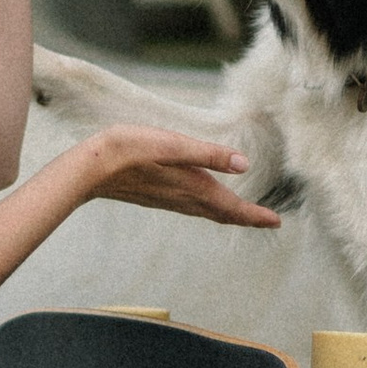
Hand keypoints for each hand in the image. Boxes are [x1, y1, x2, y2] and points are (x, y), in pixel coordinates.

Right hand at [81, 125, 281, 229]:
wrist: (90, 168)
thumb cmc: (129, 150)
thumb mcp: (173, 144)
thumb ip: (208, 155)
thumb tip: (244, 165)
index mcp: (193, 187)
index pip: (231, 207)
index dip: (255, 215)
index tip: (276, 222)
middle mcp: (183, 198)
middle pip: (222, 214)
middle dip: (246, 218)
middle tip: (267, 222)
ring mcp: (169, 199)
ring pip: (207, 212)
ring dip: (228, 214)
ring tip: (243, 213)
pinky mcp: (157, 195)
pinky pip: (192, 207)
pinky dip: (209, 208)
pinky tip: (205, 201)